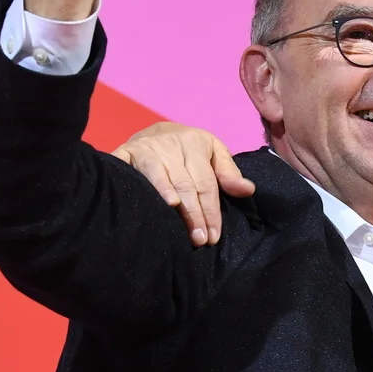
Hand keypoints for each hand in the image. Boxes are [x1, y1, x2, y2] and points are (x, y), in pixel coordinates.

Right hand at [111, 123, 254, 246]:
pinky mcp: (124, 153)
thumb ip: (228, 173)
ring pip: (160, 177)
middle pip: (185, 184)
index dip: (211, 210)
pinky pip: (130, 172)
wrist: (152, 131)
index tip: (213, 236)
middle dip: (194, 214)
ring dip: (169, 200)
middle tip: (199, 240)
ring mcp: (146, 147)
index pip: (206, 182)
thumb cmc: (188, 148)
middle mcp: (170, 143)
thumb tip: (248, 190)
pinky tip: (146, 201)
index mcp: (195, 142)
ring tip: (177, 225)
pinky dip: (138, 186)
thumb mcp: (213, 153)